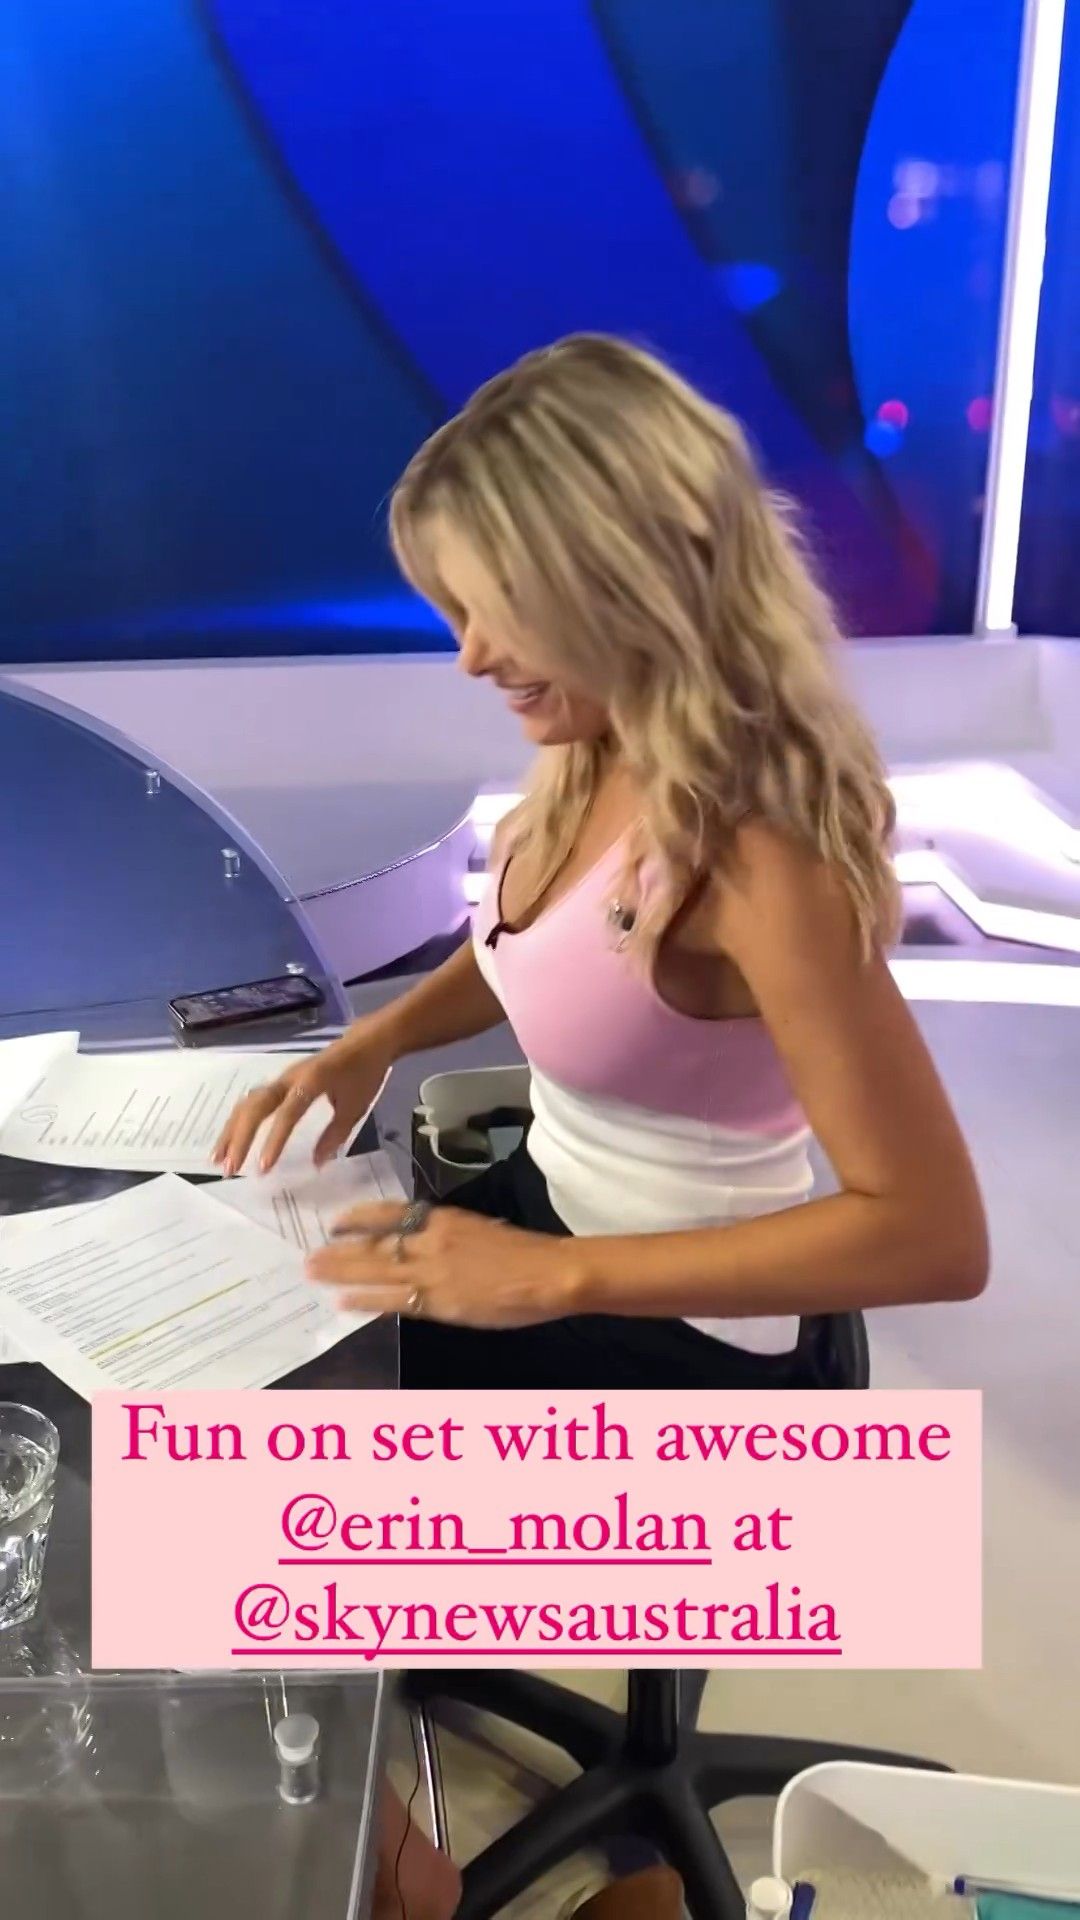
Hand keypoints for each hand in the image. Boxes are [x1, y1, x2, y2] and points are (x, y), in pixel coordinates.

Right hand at [211, 1027, 391, 1174]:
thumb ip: (334, 1135)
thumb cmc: (363, 1074)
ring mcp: (281, 1078)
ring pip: (248, 1103)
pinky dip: (239, 1121)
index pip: (287, 1114)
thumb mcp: (355, 1107)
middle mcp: (289, 1078)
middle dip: (239, 1138)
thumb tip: (315, 1164)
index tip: (263, 1168)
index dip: (273, 1141)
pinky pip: (253, 1101)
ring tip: (218, 1159)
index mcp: (311, 1082)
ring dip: (231, 1130)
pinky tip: (230, 1140)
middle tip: (230, 1169)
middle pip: (256, 1107)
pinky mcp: (279, 1081)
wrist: (366, 1041)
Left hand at [306, 1200, 574, 1329]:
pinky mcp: (438, 1302)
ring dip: (341, 1272)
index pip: (390, 1212)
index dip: (358, 1217)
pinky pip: (393, 1300)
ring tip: (312, 1273)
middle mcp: (430, 1240)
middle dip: (339, 1249)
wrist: (548, 1273)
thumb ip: (448, 1234)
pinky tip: (342, 1302)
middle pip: (375, 1243)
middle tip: (308, 1253)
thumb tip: (422, 1239)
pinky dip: (365, 1300)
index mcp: (443, 1219)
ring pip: (376, 1270)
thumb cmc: (522, 1252)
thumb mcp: (480, 1229)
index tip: (335, 1222)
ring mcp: (432, 1272)